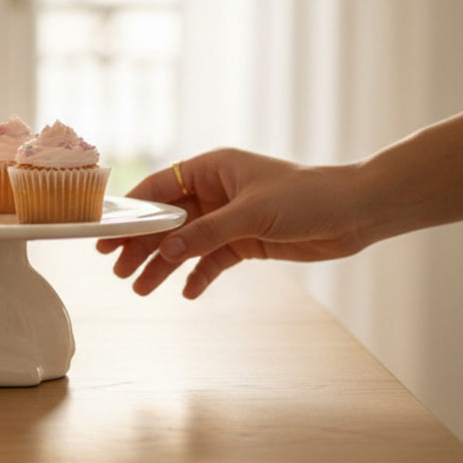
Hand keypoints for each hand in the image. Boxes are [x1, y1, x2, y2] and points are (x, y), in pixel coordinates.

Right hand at [97, 148, 367, 297]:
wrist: (355, 213)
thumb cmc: (306, 197)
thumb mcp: (251, 213)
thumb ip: (206, 233)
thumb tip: (166, 250)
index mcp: (210, 169)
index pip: (158, 190)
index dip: (131, 213)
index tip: (107, 235)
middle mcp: (214, 192)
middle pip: (166, 221)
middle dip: (142, 245)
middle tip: (118, 271)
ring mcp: (228, 218)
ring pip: (185, 243)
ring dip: (164, 266)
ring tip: (142, 290)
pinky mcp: (245, 241)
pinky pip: (212, 260)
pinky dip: (198, 275)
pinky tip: (187, 293)